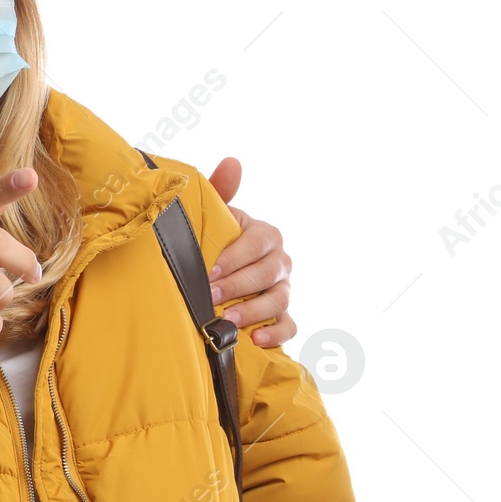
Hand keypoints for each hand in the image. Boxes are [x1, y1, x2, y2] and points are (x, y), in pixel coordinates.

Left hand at [206, 158, 295, 348]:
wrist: (212, 272)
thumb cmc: (214, 240)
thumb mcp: (215, 216)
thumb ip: (221, 191)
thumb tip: (232, 162)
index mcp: (265, 234)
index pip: (258, 242)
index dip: (236, 256)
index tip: (210, 269)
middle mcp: (279, 261)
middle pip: (268, 273)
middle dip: (239, 285)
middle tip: (211, 295)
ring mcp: (283, 289)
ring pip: (279, 300)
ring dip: (254, 311)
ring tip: (228, 320)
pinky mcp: (283, 315)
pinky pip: (289, 325)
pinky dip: (276, 334)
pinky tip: (256, 340)